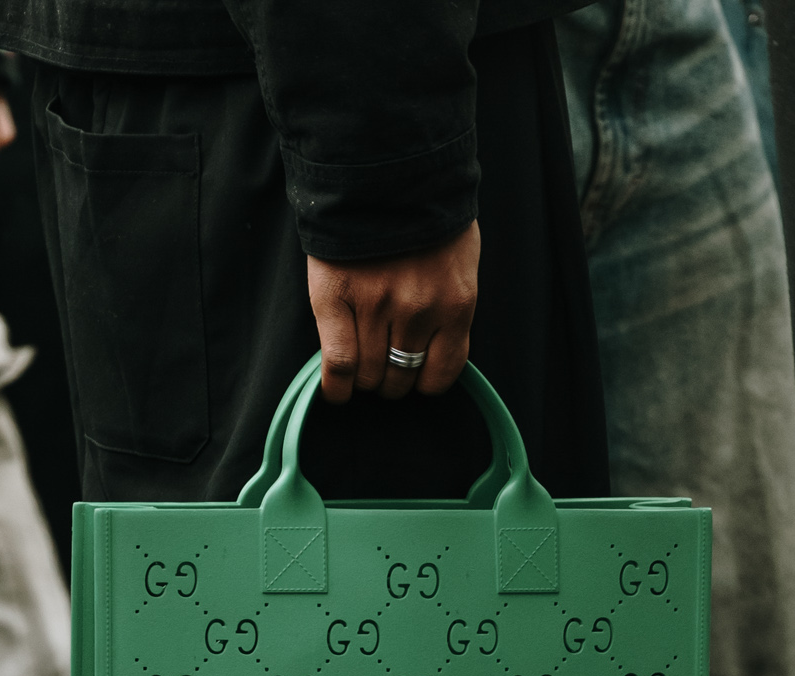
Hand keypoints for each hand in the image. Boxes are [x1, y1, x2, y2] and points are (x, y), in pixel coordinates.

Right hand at [306, 223, 480, 403]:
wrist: (383, 165)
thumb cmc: (424, 213)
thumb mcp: (459, 259)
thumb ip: (449, 307)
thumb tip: (432, 353)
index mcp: (456, 303)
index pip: (439, 375)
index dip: (422, 381)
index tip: (413, 373)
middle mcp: (418, 311)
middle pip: (399, 378)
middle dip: (391, 379)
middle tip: (382, 362)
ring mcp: (375, 306)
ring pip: (369, 375)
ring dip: (365, 379)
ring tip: (360, 363)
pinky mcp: (335, 301)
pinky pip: (338, 365)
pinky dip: (337, 387)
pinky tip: (337, 391)